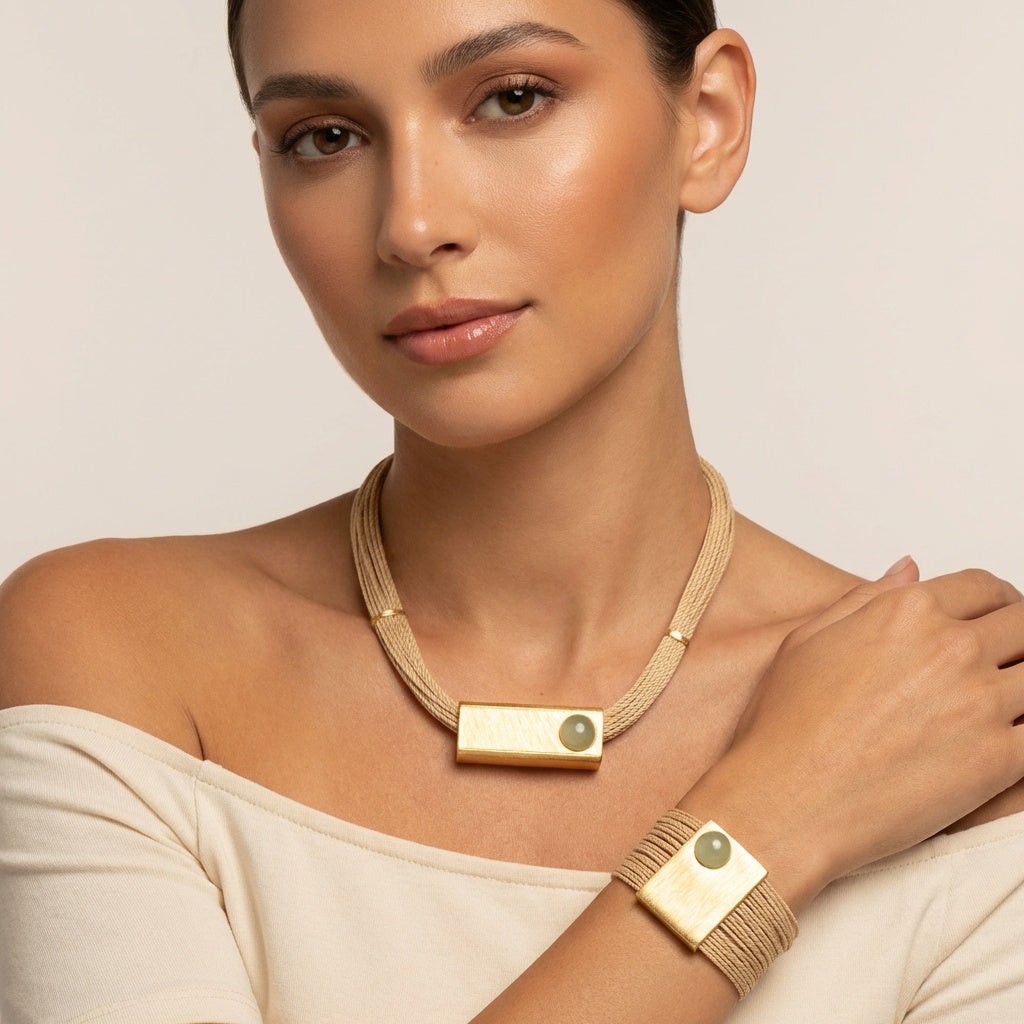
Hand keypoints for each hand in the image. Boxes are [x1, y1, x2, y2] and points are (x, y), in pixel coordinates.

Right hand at [706, 562, 1023, 905]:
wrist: (789, 799)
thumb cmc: (786, 725)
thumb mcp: (808, 639)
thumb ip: (866, 598)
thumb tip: (907, 571)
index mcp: (908, 612)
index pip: (985, 587)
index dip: (997, 601)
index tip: (995, 619)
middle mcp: (951, 647)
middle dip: (1019, 639)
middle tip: (1007, 660)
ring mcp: (980, 702)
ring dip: (1023, 686)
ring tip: (1001, 705)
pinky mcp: (998, 759)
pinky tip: (1005, 740)